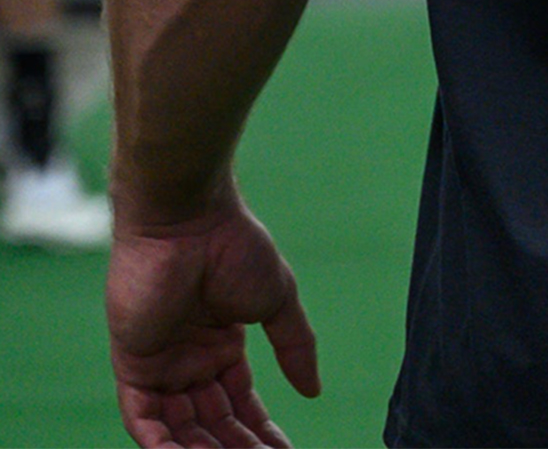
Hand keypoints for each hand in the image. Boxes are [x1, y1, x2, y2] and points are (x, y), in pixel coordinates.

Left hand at [107, 192, 318, 448]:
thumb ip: (295, 345)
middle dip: (236, 447)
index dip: (260, 432)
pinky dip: (163, 446)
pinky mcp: (132, 366)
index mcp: (221, 345)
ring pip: (180, 429)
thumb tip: (314, 391)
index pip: (240, 403)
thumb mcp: (277, 298)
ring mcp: (160, 366)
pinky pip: (144, 421)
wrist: (189, 220)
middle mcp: (189, 361)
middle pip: (212, 423)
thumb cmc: (234, 245)